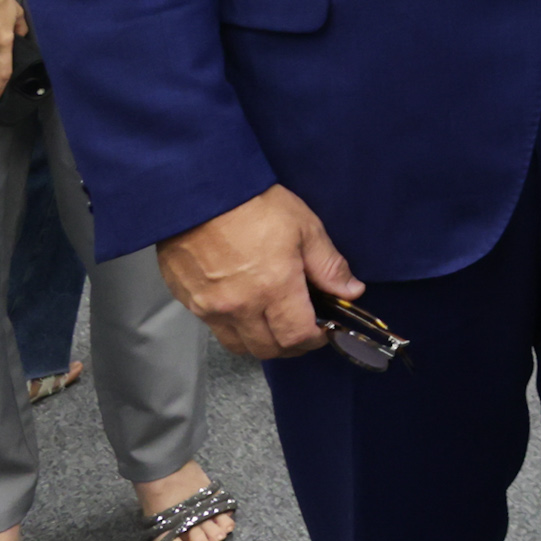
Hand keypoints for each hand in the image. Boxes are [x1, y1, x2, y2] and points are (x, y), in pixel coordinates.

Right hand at [157, 185, 359, 360]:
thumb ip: (329, 266)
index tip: (323, 330)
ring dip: (261, 341)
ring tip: (274, 320)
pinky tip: (246, 307)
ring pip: (239, 346)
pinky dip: (235, 328)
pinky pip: (215, 329)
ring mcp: (210, 307)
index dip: (315, 340)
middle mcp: (239, 306)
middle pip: (267, 349)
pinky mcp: (189, 301)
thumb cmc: (255, 205)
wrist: (200, 191)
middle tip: (301, 327)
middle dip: (290, 345)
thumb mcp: (305, 228)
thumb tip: (351, 291)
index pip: (296, 338)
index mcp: (273, 288)